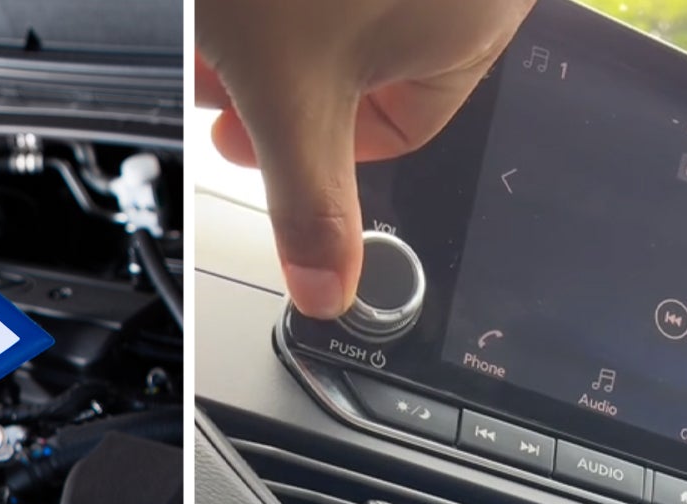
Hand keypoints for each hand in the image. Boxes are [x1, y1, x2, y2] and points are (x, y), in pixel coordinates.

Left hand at [197, 0, 534, 317]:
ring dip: (264, 44)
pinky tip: (227, 4)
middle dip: (272, 92)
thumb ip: (307, 200)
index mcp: (476, 24)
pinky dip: (278, 7)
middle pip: (360, 77)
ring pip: (338, 25)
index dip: (313, 150)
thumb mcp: (288, 93)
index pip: (402, 130)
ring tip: (210, 39)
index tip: (251, 138)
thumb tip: (328, 291)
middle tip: (218, 87)